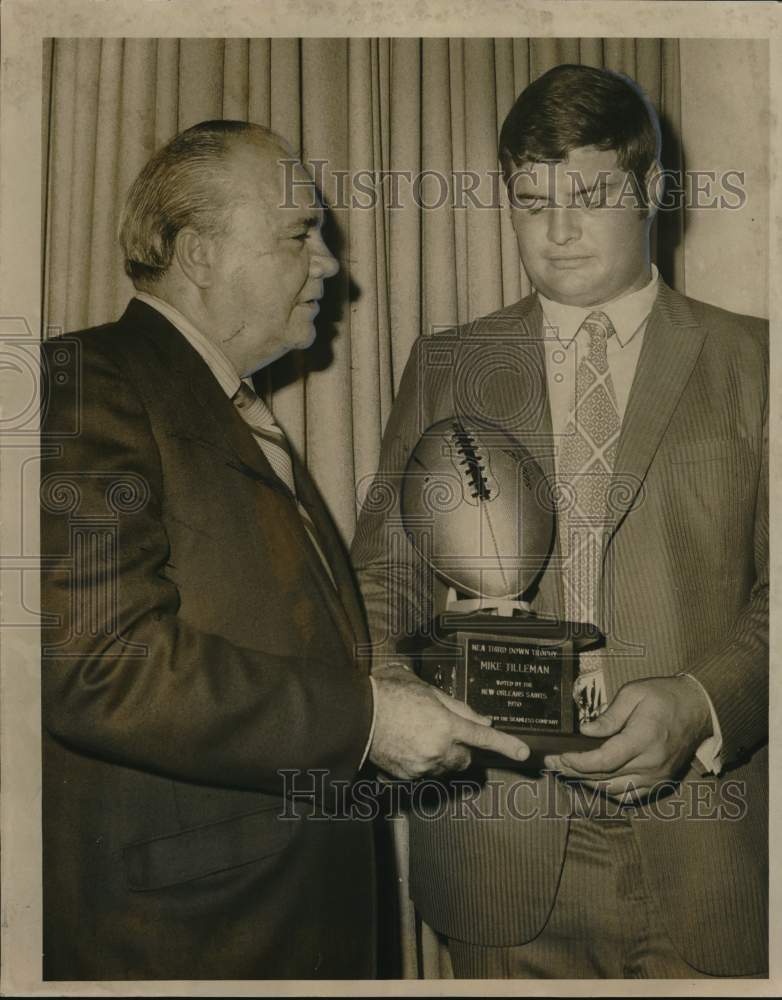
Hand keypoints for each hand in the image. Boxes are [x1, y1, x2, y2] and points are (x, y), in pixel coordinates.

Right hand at [369, 664, 529, 779]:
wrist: (357, 716)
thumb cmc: (389, 694)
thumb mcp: (426, 690)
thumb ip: (457, 707)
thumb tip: (480, 719)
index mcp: (446, 725)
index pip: (484, 737)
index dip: (506, 745)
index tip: (524, 753)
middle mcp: (438, 750)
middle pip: (465, 758)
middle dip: (462, 747)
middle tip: (446, 730)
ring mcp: (423, 766)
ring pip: (445, 767)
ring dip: (443, 755)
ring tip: (419, 734)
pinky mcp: (407, 777)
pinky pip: (425, 772)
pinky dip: (422, 761)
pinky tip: (407, 745)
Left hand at [543, 675, 711, 802]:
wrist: (699, 709)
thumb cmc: (665, 696)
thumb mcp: (634, 694)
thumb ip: (609, 716)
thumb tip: (584, 731)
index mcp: (644, 739)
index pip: (604, 761)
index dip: (578, 762)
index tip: (559, 756)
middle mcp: (651, 764)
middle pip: (604, 779)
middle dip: (574, 772)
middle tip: (552, 762)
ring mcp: (657, 777)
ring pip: (614, 791)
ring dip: (587, 784)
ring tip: (566, 770)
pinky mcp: (660, 782)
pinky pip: (629, 795)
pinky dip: (607, 791)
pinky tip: (591, 779)